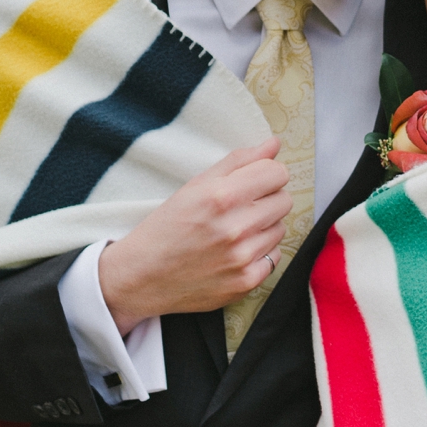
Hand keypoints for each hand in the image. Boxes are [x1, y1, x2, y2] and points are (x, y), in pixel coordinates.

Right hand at [97, 138, 291, 335]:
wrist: (142, 277)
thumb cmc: (166, 228)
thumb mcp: (195, 186)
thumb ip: (238, 162)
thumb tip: (274, 144)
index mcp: (222, 196)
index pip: (277, 173)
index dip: (266, 174)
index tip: (254, 182)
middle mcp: (235, 227)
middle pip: (284, 200)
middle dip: (267, 200)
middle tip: (241, 208)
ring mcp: (243, 258)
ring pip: (280, 228)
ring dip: (263, 227)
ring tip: (234, 232)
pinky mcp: (247, 282)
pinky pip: (275, 257)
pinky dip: (260, 253)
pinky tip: (235, 253)